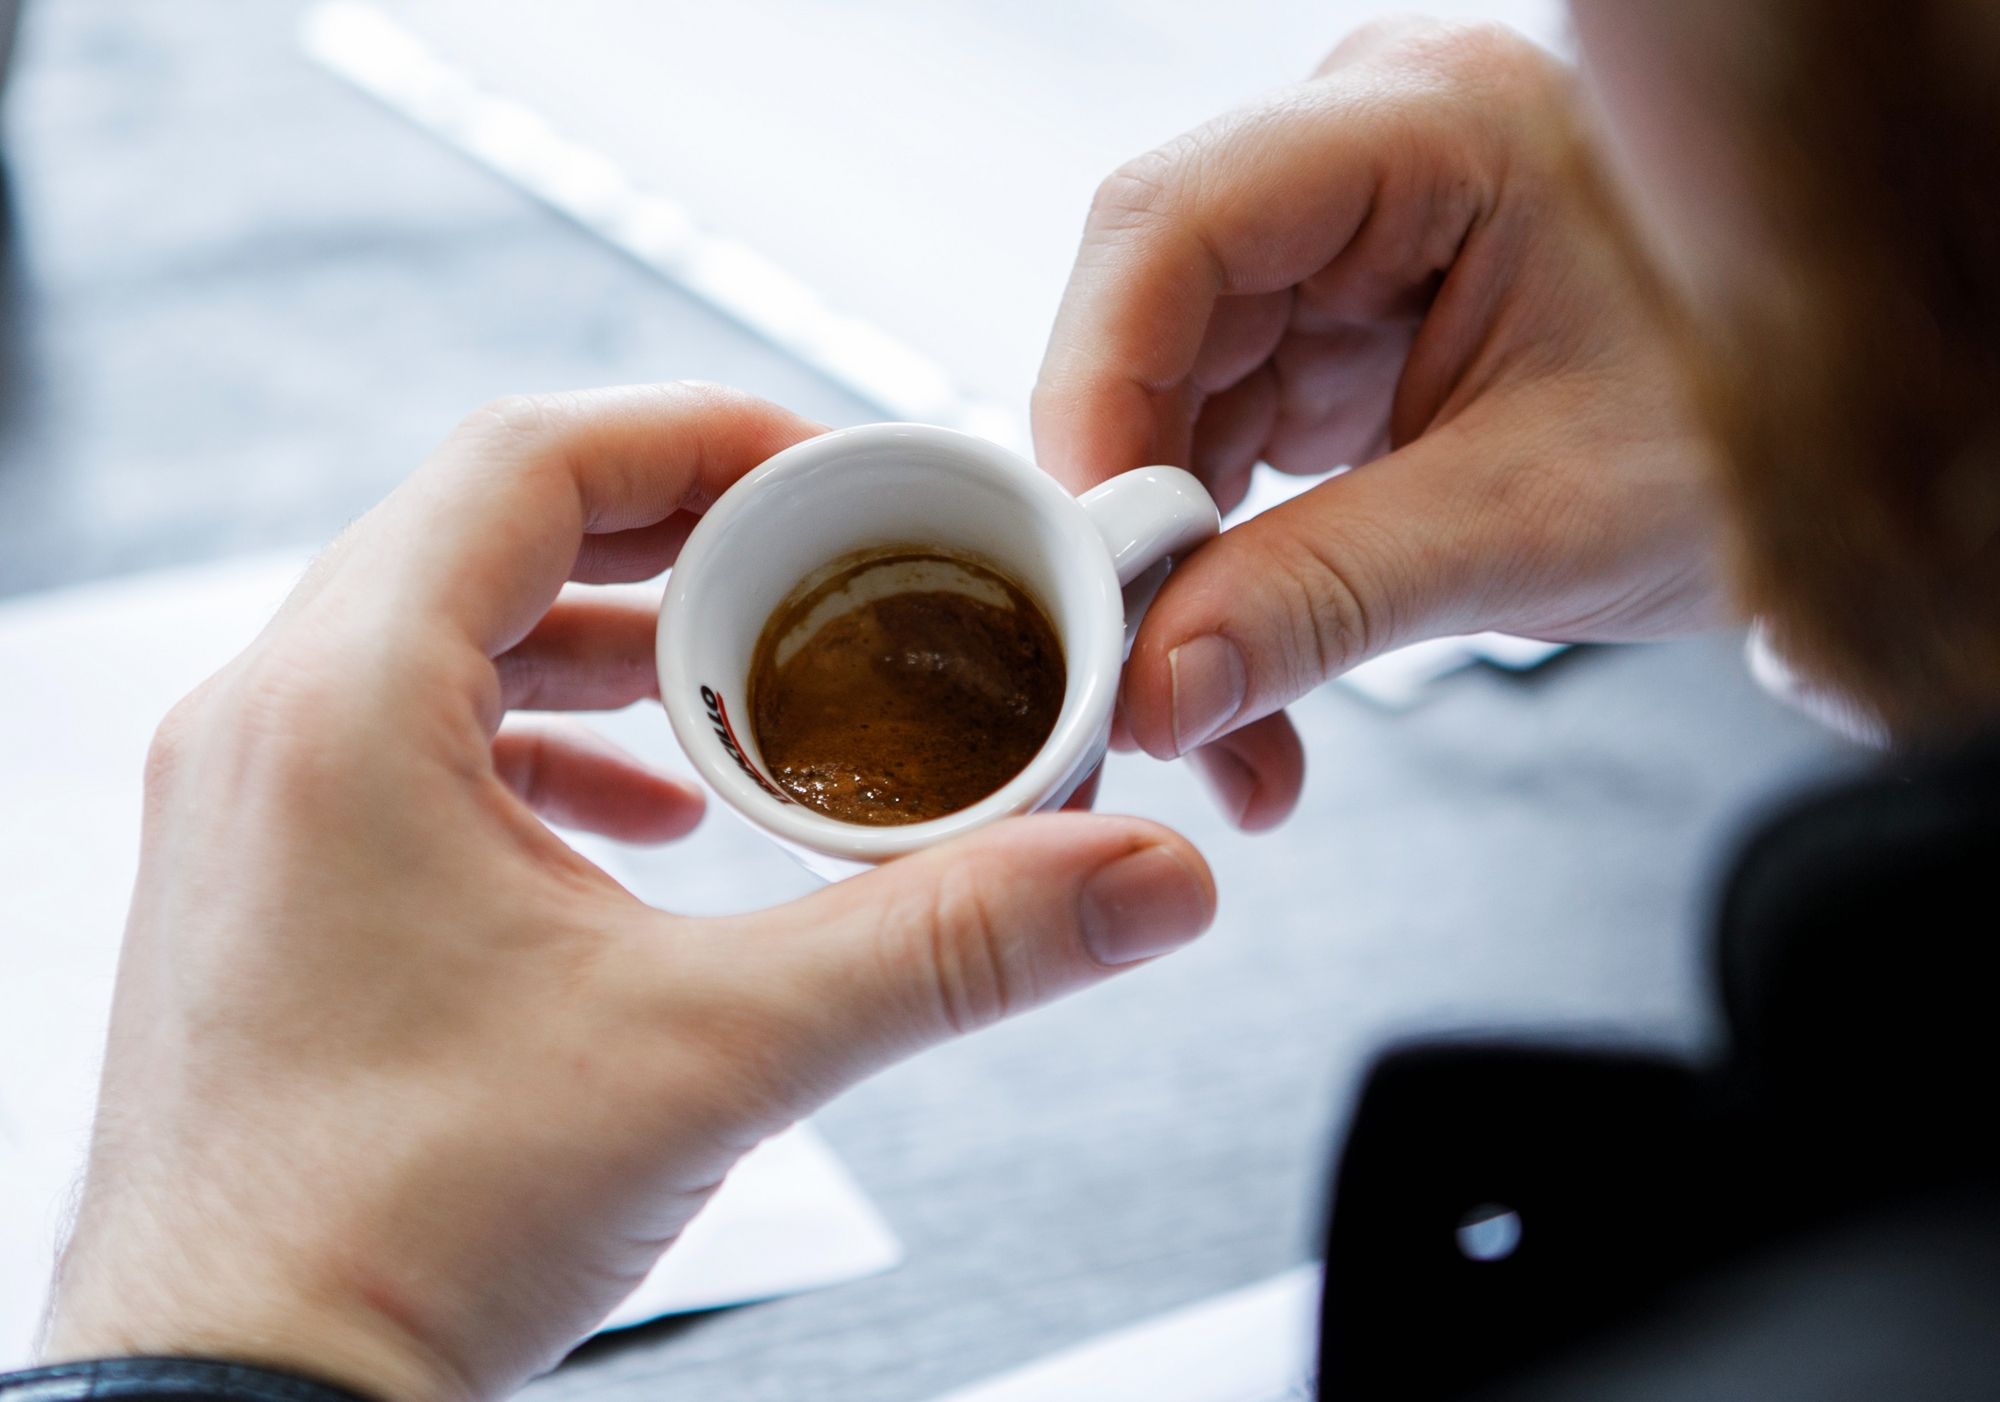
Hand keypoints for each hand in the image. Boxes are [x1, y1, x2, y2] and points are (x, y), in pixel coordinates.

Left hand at [41, 385, 1214, 1401]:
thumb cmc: (393, 1230)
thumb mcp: (715, 1056)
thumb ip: (945, 945)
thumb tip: (1130, 874)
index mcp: (345, 705)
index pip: (530, 459)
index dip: (702, 441)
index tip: (826, 478)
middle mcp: (270, 730)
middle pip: (489, 534)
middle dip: (673, 541)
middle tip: (810, 575)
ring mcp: (253, 811)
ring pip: (445, 638)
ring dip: (605, 646)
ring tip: (739, 695)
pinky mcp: (269, 892)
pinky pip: (412, 745)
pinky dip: (542, 747)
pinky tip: (640, 820)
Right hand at [1035, 20, 1730, 825]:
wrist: (1835, 457)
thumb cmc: (1745, 431)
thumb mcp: (1533, 523)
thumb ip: (1330, 595)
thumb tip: (1158, 684)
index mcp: (1434, 129)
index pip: (1177, 222)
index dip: (1092, 389)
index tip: (1077, 555)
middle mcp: (1364, 160)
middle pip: (1151, 318)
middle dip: (1134, 517)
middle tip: (1129, 671)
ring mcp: (1341, 243)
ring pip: (1168, 400)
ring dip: (1175, 572)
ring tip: (1211, 719)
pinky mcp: (1334, 330)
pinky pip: (1219, 443)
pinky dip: (1221, 570)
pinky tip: (1240, 670)